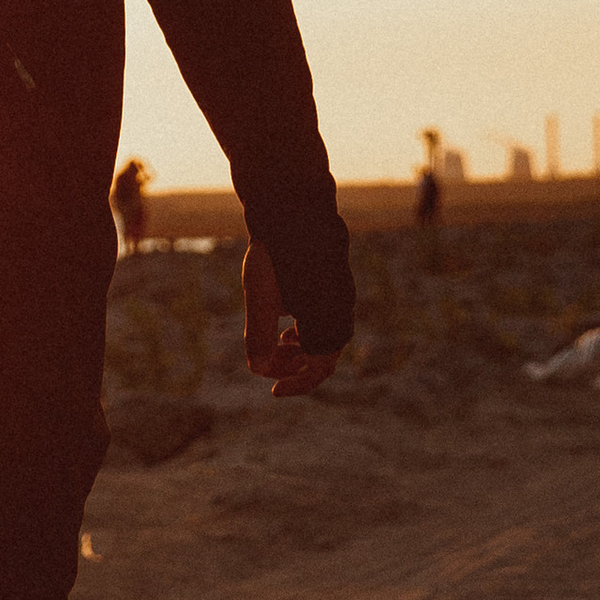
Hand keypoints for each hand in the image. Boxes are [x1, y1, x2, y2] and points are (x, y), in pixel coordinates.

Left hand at [244, 238, 341, 399]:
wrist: (290, 208)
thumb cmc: (274, 252)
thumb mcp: (260, 295)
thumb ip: (259, 334)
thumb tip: (258, 369)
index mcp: (328, 317)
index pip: (320, 368)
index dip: (298, 383)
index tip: (273, 391)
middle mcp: (341, 308)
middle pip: (323, 355)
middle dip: (295, 366)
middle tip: (268, 366)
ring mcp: (340, 296)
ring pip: (324, 337)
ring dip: (299, 349)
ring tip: (276, 346)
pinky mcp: (333, 284)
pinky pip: (325, 318)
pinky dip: (306, 330)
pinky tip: (286, 326)